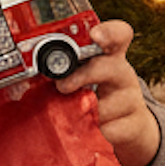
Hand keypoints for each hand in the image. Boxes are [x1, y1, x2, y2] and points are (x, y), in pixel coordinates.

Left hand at [55, 18, 161, 165]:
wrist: (128, 126)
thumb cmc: (97, 96)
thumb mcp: (83, 79)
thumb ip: (63, 72)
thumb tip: (30, 76)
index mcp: (110, 55)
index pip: (117, 34)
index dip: (108, 32)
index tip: (95, 35)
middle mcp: (122, 73)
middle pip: (108, 67)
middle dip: (83, 76)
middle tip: (63, 87)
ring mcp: (131, 99)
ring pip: (102, 106)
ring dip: (82, 114)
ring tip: (75, 115)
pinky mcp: (134, 124)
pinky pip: (107, 130)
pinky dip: (93, 133)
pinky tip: (92, 131)